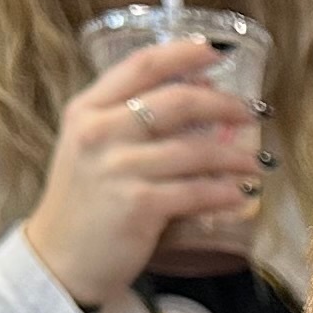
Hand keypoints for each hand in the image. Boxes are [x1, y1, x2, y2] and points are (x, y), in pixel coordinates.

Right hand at [21, 38, 265, 311]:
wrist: (59, 260)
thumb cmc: (85, 202)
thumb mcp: (94, 147)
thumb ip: (131, 118)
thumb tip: (197, 90)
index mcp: (87, 109)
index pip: (141, 65)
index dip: (183, 53)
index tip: (216, 52)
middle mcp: (100, 132)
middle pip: (177, 102)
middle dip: (223, 104)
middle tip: (250, 112)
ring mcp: (118, 169)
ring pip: (194, 150)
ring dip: (233, 156)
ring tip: (253, 163)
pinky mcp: (138, 205)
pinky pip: (195, 192)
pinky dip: (224, 193)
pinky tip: (239, 195)